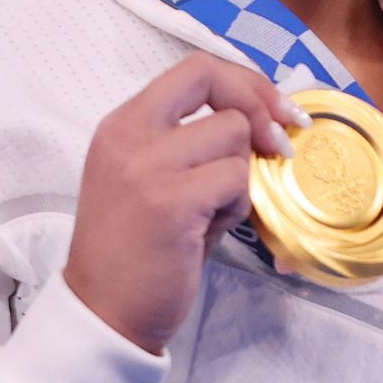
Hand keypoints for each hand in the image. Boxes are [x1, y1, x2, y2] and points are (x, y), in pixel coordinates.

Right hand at [63, 54, 300, 354]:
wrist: (103, 313)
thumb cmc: (136, 252)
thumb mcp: (152, 180)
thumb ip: (192, 144)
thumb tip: (263, 119)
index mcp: (123, 124)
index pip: (193, 69)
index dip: (243, 81)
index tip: (273, 110)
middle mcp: (129, 134)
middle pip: (213, 82)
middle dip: (259, 107)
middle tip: (278, 144)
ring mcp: (147, 165)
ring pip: (233, 134)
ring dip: (241, 173)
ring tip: (213, 211)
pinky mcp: (171, 201)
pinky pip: (235, 179)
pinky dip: (237, 205)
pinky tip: (210, 230)